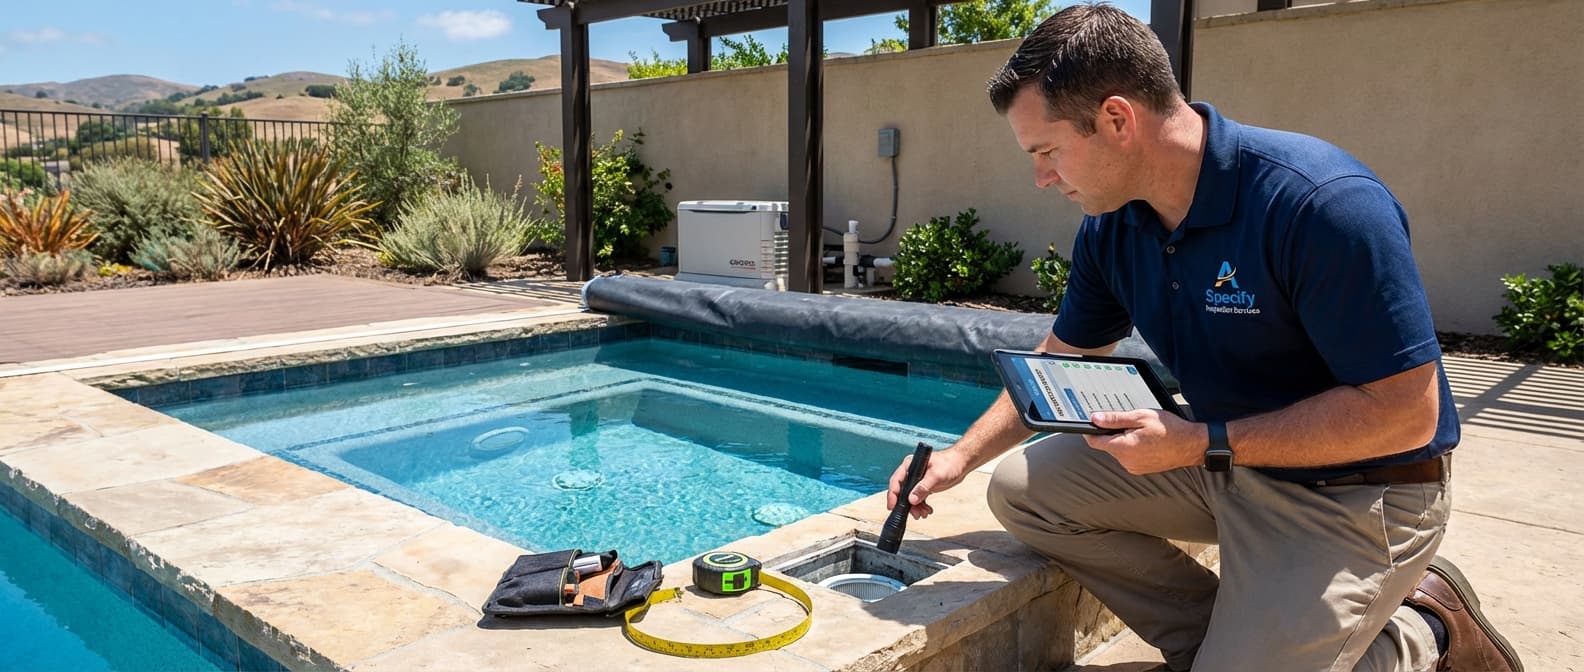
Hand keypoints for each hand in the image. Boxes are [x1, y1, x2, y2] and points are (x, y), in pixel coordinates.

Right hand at [885, 447, 969, 519]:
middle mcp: (911, 472)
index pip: (896, 480)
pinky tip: (928, 510)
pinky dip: (921, 506)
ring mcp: (917, 480)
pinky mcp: (924, 486)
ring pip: (910, 497)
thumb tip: (911, 500)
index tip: (892, 506)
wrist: (961, 464)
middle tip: (914, 514)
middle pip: (902, 491)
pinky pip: (918, 499)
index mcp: (910, 465)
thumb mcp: (936, 475)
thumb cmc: (950, 463)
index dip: (892, 494)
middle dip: (906, 504)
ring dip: (915, 507)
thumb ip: (923, 487)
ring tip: (924, 513)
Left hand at [1083, 409, 1206, 474]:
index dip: (1091, 430)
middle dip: (1112, 433)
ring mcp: (1133, 467)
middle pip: (1107, 445)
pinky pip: (1128, 457)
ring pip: (1118, 451)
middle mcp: (1126, 461)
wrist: (1191, 445)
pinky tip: (1145, 441)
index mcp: (1124, 448)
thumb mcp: (1141, 417)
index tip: (1093, 422)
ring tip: (1141, 432)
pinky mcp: (1140, 469)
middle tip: (1129, 422)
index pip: (1094, 442)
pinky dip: (1131, 448)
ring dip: (1123, 440)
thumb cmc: (1169, 429)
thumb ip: (1115, 419)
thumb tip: (1095, 419)